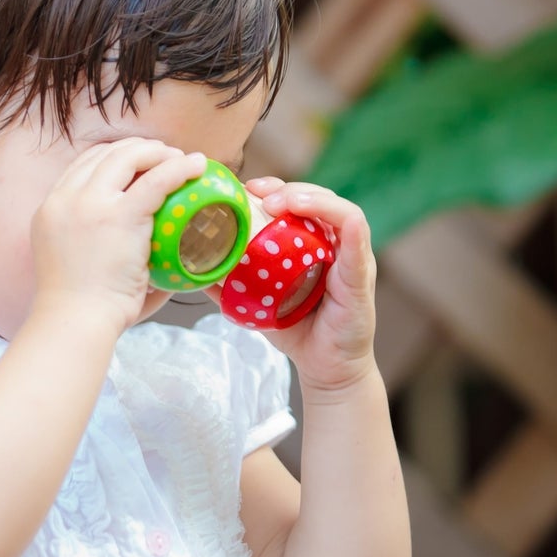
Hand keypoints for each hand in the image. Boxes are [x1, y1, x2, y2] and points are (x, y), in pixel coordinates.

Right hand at [32, 138, 206, 336]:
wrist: (75, 320)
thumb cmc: (82, 307)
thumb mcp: (73, 260)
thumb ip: (97, 244)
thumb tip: (139, 249)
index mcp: (52, 207)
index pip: (85, 164)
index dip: (116, 156)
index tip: (140, 163)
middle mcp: (66, 198)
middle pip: (106, 153)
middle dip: (139, 149)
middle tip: (166, 158)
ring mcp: (90, 204)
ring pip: (129, 157)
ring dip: (159, 153)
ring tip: (183, 161)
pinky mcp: (119, 216)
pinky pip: (156, 180)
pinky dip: (179, 168)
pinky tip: (197, 166)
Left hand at [206, 177, 378, 394]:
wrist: (325, 368)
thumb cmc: (297, 331)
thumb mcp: (258, 302)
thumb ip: (231, 285)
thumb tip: (196, 272)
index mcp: (314, 244)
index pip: (299, 202)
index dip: (274, 188)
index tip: (247, 189)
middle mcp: (336, 244)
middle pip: (317, 198)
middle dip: (286, 188)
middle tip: (256, 192)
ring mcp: (352, 256)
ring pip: (338, 208)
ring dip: (309, 198)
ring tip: (280, 202)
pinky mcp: (361, 273)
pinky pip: (357, 236)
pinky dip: (341, 218)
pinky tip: (321, 213)